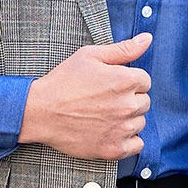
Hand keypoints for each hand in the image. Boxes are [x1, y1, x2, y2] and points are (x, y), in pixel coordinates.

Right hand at [19, 33, 152, 160]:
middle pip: (144, 102)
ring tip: (104, 116)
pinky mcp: (114, 149)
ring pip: (140, 123)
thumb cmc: (63, 82)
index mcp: (125, 80)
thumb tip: (147, 38)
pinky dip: (128, 140)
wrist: (40, 112)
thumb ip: (123, 49)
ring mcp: (122, 129)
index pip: (145, 81)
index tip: (111, 86)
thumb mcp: (90, 56)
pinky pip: (137, 145)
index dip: (128, 81)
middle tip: (105, 101)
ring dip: (128, 120)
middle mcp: (128, 105)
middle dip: (129, 100)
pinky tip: (112, 132)